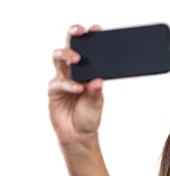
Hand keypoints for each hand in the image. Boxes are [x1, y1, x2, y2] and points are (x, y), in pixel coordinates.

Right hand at [48, 24, 104, 145]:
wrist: (79, 134)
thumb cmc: (89, 116)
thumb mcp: (97, 104)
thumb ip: (97, 92)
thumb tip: (99, 79)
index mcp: (87, 72)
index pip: (87, 51)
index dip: (90, 38)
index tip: (96, 29)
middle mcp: (74, 73)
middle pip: (69, 48)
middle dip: (73, 37)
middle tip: (80, 32)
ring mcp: (62, 80)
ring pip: (59, 59)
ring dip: (67, 55)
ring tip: (78, 58)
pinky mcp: (54, 91)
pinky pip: (58, 82)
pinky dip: (68, 84)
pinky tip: (78, 88)